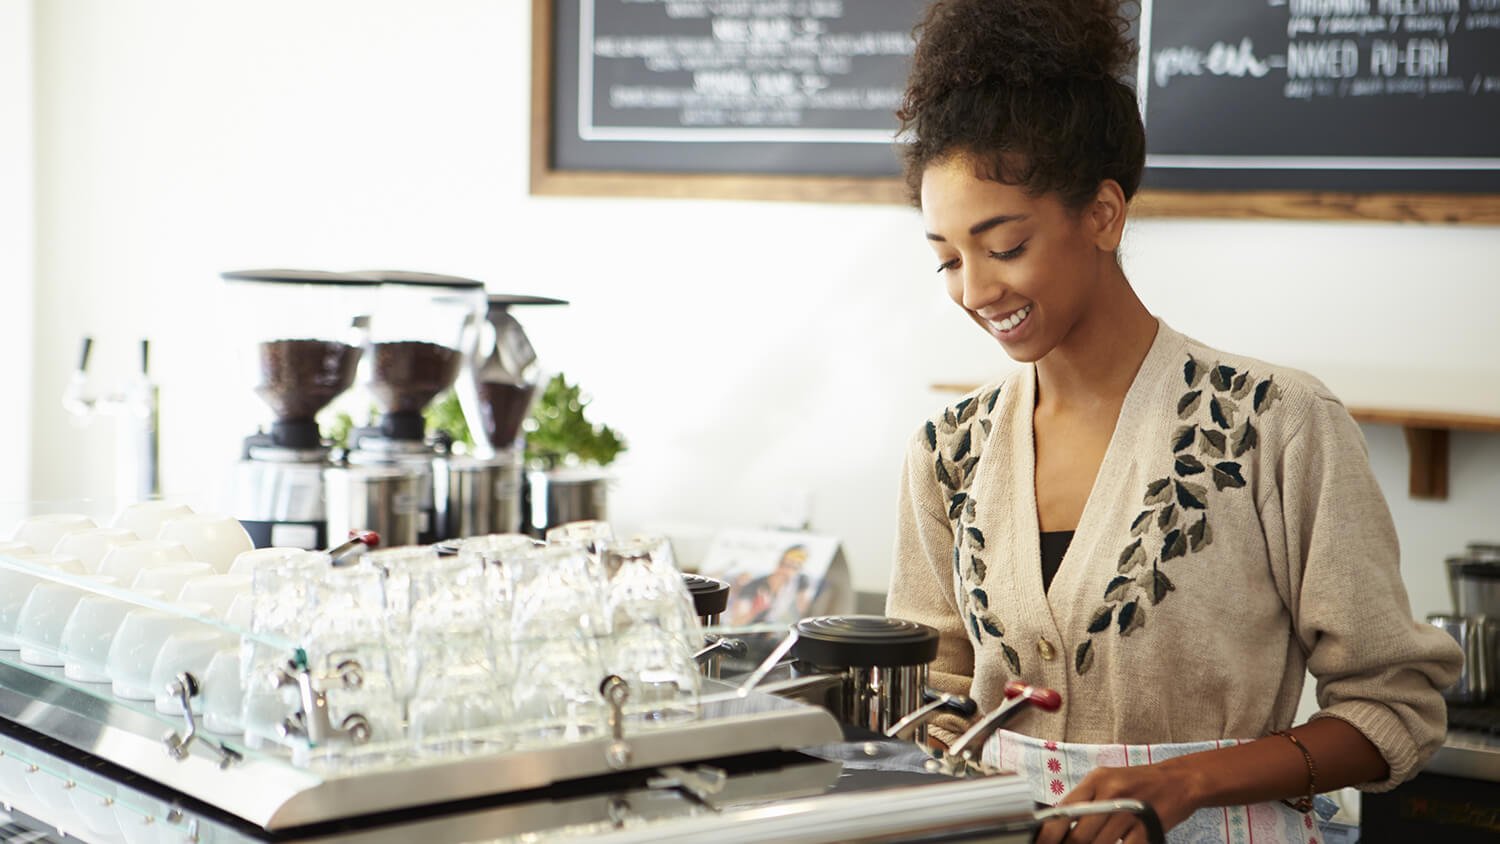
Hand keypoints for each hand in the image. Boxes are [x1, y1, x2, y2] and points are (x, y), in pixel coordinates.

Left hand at [1033, 762, 1201, 843]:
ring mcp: (1130, 811)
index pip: (1063, 811)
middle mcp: (1110, 793)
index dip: (1049, 834)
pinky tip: (1118, 842)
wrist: (1178, 780)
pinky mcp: (1148, 827)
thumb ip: (1083, 801)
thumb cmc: (1136, 783)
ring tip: (1096, 842)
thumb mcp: (1105, 781)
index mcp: (1095, 780)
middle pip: (1080, 834)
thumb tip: (1057, 826)